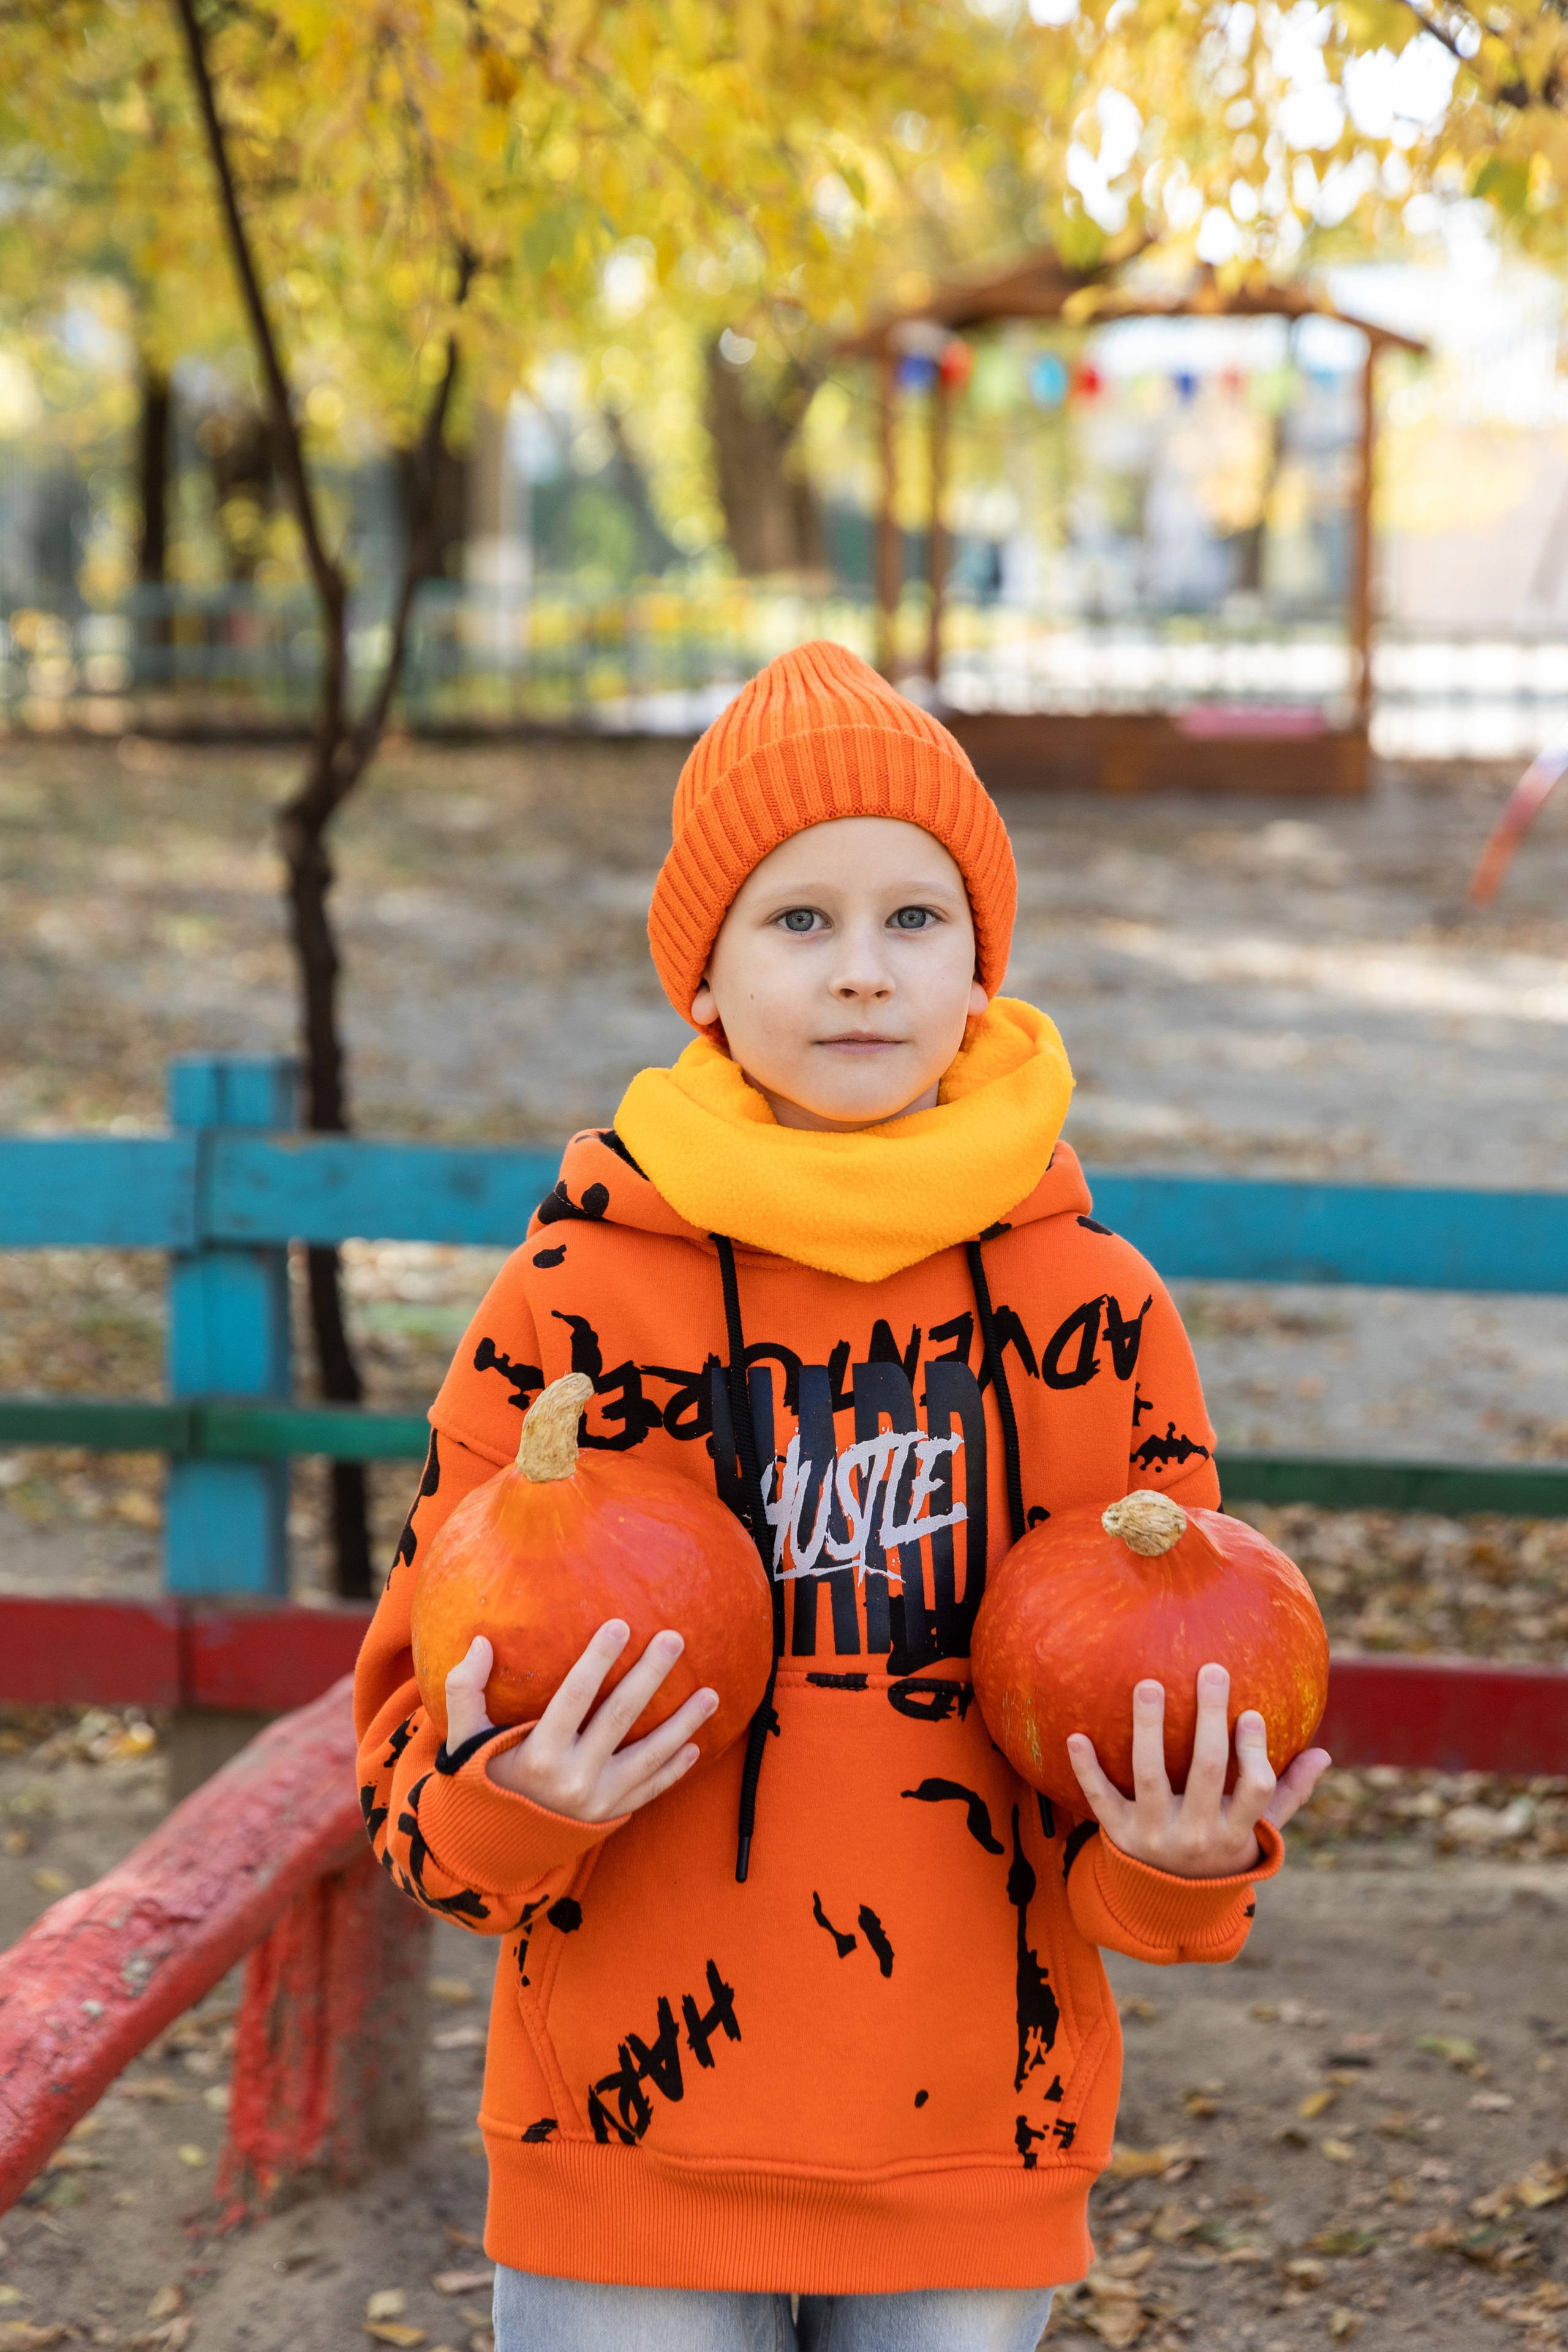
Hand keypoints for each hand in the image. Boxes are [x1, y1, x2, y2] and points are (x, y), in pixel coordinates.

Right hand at [443, 1624, 717, 1822]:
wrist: (492, 1851)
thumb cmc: (480, 1784)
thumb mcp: (462, 1743)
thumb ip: (465, 1691)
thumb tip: (480, 1642)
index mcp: (537, 1755)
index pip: (574, 1697)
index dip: (598, 1660)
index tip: (620, 1624)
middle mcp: (572, 1779)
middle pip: (620, 1717)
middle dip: (650, 1675)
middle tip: (675, 1638)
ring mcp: (597, 1801)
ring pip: (649, 1756)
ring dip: (683, 1724)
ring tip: (712, 1693)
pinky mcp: (610, 1817)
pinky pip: (649, 1790)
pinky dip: (674, 1770)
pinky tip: (695, 1746)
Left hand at [1067, 1662, 1330, 1879]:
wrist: (1168, 1903)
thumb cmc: (1221, 1848)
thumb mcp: (1257, 1832)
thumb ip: (1287, 1793)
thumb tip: (1324, 1755)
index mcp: (1233, 1832)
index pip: (1253, 1790)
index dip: (1253, 1753)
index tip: (1250, 1712)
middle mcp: (1194, 1834)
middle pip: (1205, 1770)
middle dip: (1209, 1719)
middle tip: (1212, 1670)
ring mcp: (1152, 1834)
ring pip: (1150, 1775)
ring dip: (1148, 1728)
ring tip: (1148, 1684)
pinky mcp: (1117, 1833)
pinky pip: (1099, 1797)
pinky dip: (1086, 1769)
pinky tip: (1076, 1735)